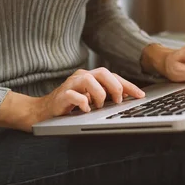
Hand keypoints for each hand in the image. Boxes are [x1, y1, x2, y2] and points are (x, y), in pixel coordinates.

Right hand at [0, 68, 145, 131]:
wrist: (43, 111)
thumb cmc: (70, 106)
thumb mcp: (92, 99)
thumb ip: (106, 96)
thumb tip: (126, 97)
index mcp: (91, 76)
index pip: (114, 76)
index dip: (128, 85)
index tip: (140, 95)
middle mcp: (82, 76)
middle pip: (104, 72)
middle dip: (115, 87)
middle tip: (118, 101)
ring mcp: (71, 84)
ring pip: (89, 80)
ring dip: (99, 95)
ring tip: (99, 106)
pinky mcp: (61, 95)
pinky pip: (74, 95)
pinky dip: (83, 102)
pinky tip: (86, 110)